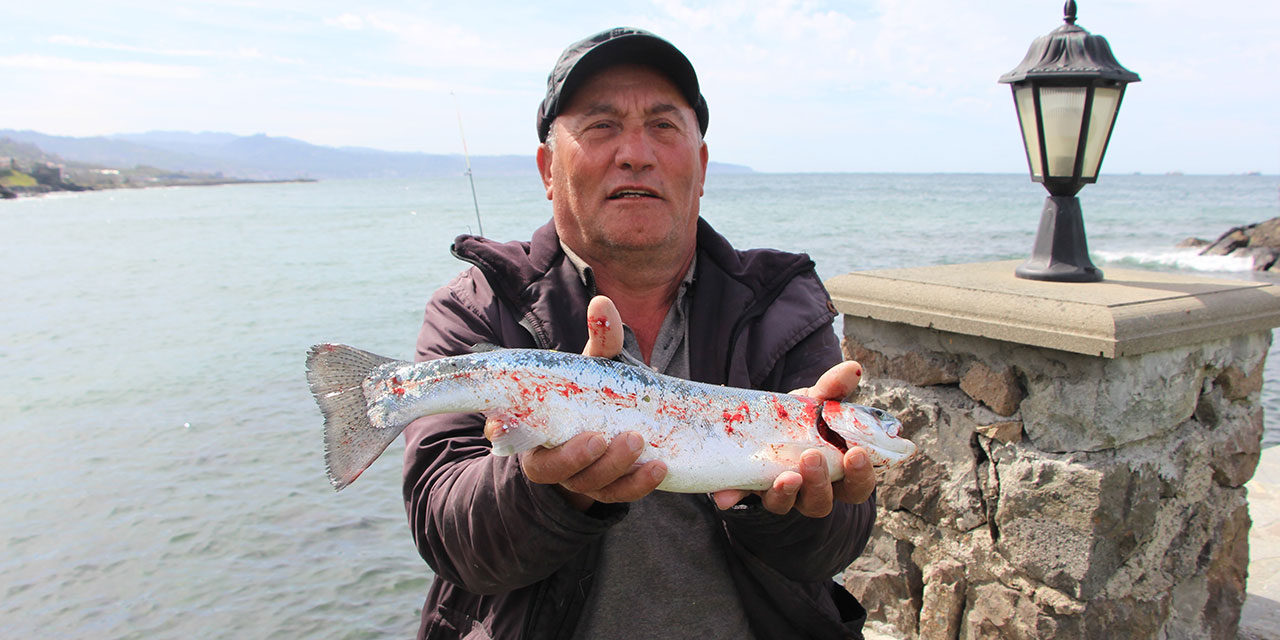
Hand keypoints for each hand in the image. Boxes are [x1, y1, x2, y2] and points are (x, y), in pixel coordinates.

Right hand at [487, 295, 665, 510]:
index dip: (504, 432)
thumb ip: (600, 338)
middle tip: (601, 437)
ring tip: (638, 443)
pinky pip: (619, 495)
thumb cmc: (596, 390)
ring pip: (588, 484)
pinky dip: (637, 485)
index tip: (500, 426)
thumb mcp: (596, 365)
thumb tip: (602, 302)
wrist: (621, 425)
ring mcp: (579, 478)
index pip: (508, 432)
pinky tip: (659, 467)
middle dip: (576, 456)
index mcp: (534, 425)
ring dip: (612, 468)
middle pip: (552, 468)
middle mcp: (550, 457)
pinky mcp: (607, 490)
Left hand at [712, 361, 876, 516]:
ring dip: (785, 493)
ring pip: (784, 505)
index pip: (856, 487)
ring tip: (785, 477)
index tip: (857, 454)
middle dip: (819, 483)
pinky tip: (724, 495)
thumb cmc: (803, 417)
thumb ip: (834, 388)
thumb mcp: (817, 401)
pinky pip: (741, 495)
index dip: (860, 476)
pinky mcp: (749, 487)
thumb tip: (853, 369)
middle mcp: (809, 491)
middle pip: (820, 503)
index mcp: (835, 474)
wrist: (766, 419)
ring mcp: (779, 493)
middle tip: (812, 456)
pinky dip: (733, 494)